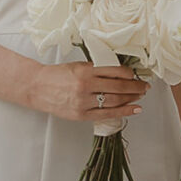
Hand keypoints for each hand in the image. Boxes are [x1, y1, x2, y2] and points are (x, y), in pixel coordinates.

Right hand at [31, 61, 148, 124]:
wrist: (36, 87)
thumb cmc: (57, 75)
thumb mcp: (78, 66)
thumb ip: (97, 69)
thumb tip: (120, 73)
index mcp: (85, 70)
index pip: (115, 71)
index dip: (130, 74)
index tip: (136, 75)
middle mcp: (85, 86)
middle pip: (119, 87)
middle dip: (135, 87)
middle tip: (145, 86)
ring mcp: (83, 102)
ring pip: (115, 101)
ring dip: (131, 98)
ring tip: (140, 96)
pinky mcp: (81, 115)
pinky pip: (106, 114)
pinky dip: (123, 112)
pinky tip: (134, 109)